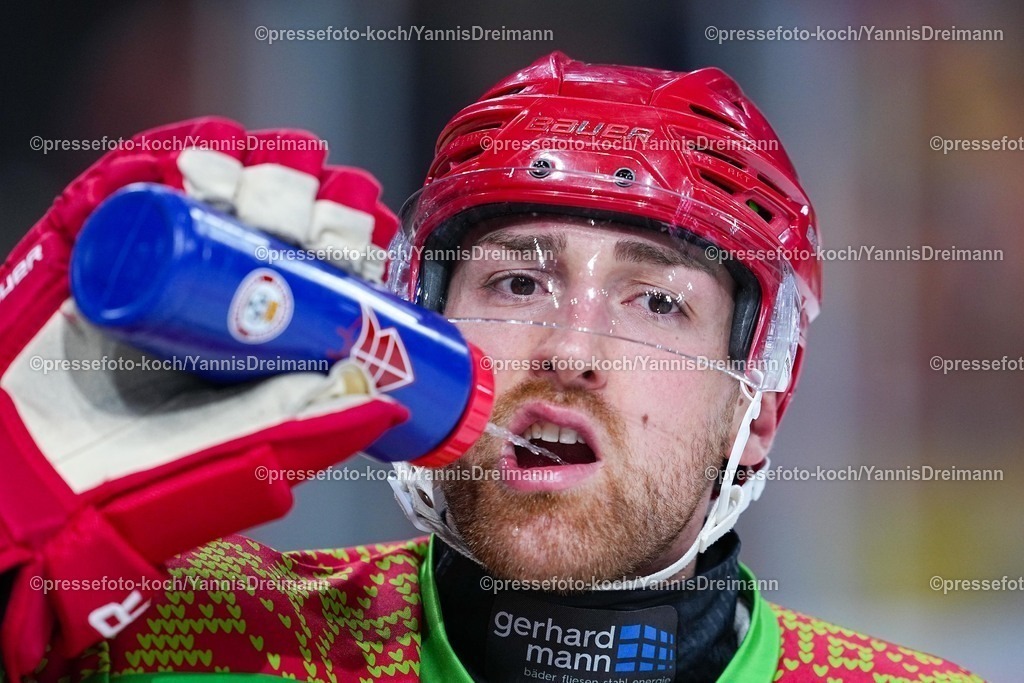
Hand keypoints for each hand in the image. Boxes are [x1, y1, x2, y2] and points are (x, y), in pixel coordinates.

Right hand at [0, 118, 408, 680]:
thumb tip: (389, 394)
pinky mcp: (92, 249)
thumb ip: (310, 428)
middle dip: (301, 199)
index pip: (311, 266)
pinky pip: (125, 189)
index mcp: (260, 329)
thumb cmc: (145, 479)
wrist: (43, 481)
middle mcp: (214, 287)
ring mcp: (154, 262)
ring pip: (210, 194)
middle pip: (268, 221)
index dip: (344, 239)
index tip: (365, 232)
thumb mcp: (245, 450)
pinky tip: (208, 145)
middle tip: (315, 204)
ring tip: (277, 164)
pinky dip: (162, 156)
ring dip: (250, 168)